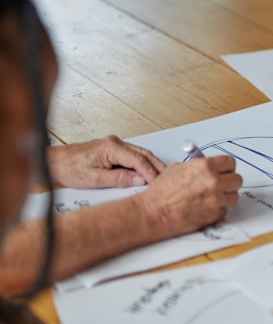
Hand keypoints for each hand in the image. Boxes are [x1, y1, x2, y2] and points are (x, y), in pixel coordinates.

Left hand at [48, 136, 166, 187]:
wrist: (55, 162)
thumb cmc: (69, 168)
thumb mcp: (94, 179)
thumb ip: (118, 179)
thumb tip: (138, 179)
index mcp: (111, 147)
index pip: (138, 159)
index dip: (150, 171)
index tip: (157, 181)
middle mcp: (115, 142)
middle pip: (143, 153)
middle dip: (156, 165)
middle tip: (166, 177)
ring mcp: (114, 144)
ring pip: (139, 153)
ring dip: (150, 164)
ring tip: (159, 175)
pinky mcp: (112, 149)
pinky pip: (132, 155)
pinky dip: (141, 163)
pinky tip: (145, 171)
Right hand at [134, 156, 241, 235]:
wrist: (153, 212)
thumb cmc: (161, 192)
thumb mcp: (178, 169)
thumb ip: (197, 166)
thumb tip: (208, 167)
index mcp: (205, 167)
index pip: (231, 162)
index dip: (227, 167)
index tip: (224, 171)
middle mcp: (213, 182)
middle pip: (237, 179)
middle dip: (229, 182)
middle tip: (221, 184)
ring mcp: (216, 199)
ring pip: (233, 196)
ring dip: (225, 197)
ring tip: (212, 197)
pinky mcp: (214, 215)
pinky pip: (224, 210)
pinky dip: (217, 210)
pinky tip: (205, 208)